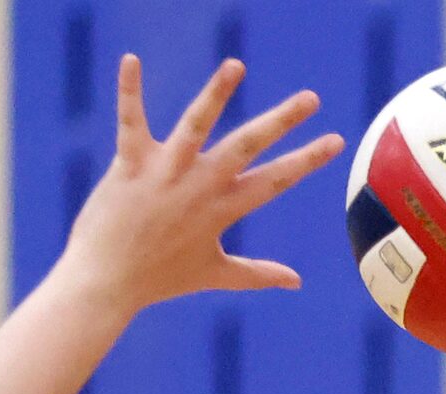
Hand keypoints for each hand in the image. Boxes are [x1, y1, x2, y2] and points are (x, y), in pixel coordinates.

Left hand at [57, 54, 343, 315]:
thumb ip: (258, 274)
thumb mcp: (215, 274)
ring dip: (216, 94)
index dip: (308, 159)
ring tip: (236, 64)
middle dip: (282, 121)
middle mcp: (200, 187)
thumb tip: (296, 281)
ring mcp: (166, 173)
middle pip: (247, 145)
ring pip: (196, 125)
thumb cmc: (160, 278)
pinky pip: (130, 120)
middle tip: (311, 98)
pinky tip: (131, 60)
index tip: (336, 140)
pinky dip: (130, 90)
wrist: (108, 281)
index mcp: (223, 209)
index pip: (276, 179)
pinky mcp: (131, 163)